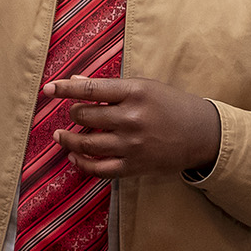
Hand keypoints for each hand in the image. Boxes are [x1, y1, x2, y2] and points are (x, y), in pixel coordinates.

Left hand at [44, 77, 222, 178]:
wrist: (201, 135)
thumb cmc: (171, 105)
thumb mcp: (145, 86)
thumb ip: (109, 87)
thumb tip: (74, 81)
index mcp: (135, 92)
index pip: (90, 89)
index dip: (65, 89)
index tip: (48, 89)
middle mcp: (131, 118)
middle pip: (85, 117)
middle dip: (72, 114)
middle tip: (72, 113)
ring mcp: (132, 145)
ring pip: (87, 145)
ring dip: (68, 141)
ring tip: (61, 136)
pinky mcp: (134, 166)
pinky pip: (99, 169)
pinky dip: (82, 164)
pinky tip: (74, 158)